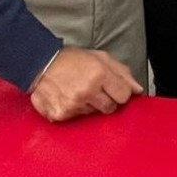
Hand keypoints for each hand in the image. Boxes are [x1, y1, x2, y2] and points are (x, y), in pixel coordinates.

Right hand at [28, 47, 142, 122]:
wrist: (39, 63)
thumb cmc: (71, 59)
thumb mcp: (101, 58)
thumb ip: (122, 73)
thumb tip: (137, 89)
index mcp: (100, 75)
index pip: (124, 96)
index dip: (119, 92)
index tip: (112, 88)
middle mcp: (87, 91)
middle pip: (110, 108)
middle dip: (105, 100)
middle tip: (92, 88)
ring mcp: (73, 105)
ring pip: (93, 114)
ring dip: (88, 105)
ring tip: (76, 90)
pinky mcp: (60, 114)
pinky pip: (75, 119)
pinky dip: (72, 110)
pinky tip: (66, 97)